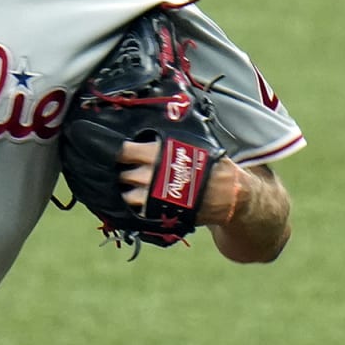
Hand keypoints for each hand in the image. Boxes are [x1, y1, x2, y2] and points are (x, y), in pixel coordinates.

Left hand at [118, 140, 242, 225]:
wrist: (227, 193)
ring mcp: (151, 196)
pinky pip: (136, 211)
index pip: (122, 151)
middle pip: (122, 173)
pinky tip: (143, 202)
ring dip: (128, 191)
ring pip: (125, 195)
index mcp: (155, 152)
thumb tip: (145, 130)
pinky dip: (137, 207)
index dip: (118, 152)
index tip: (118, 153)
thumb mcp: (188, 142)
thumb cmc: (208, 163)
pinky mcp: (156, 214)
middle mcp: (149, 174)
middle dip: (123, 172)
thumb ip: (164, 140)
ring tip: (137, 188)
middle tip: (129, 170)